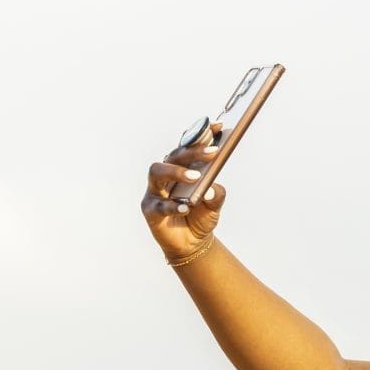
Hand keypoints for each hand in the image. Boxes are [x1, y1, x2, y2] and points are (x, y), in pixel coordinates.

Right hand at [142, 140, 225, 265]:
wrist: (191, 243)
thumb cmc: (200, 216)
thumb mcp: (214, 204)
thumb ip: (216, 194)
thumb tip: (210, 189)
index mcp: (181, 167)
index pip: (189, 146)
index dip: (202, 133)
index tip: (219, 126)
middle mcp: (166, 174)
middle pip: (174, 155)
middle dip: (193, 151)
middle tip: (213, 152)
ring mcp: (155, 191)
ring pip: (157, 172)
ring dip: (176, 171)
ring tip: (195, 177)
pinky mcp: (150, 210)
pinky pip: (159, 205)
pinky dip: (173, 205)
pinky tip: (186, 207)